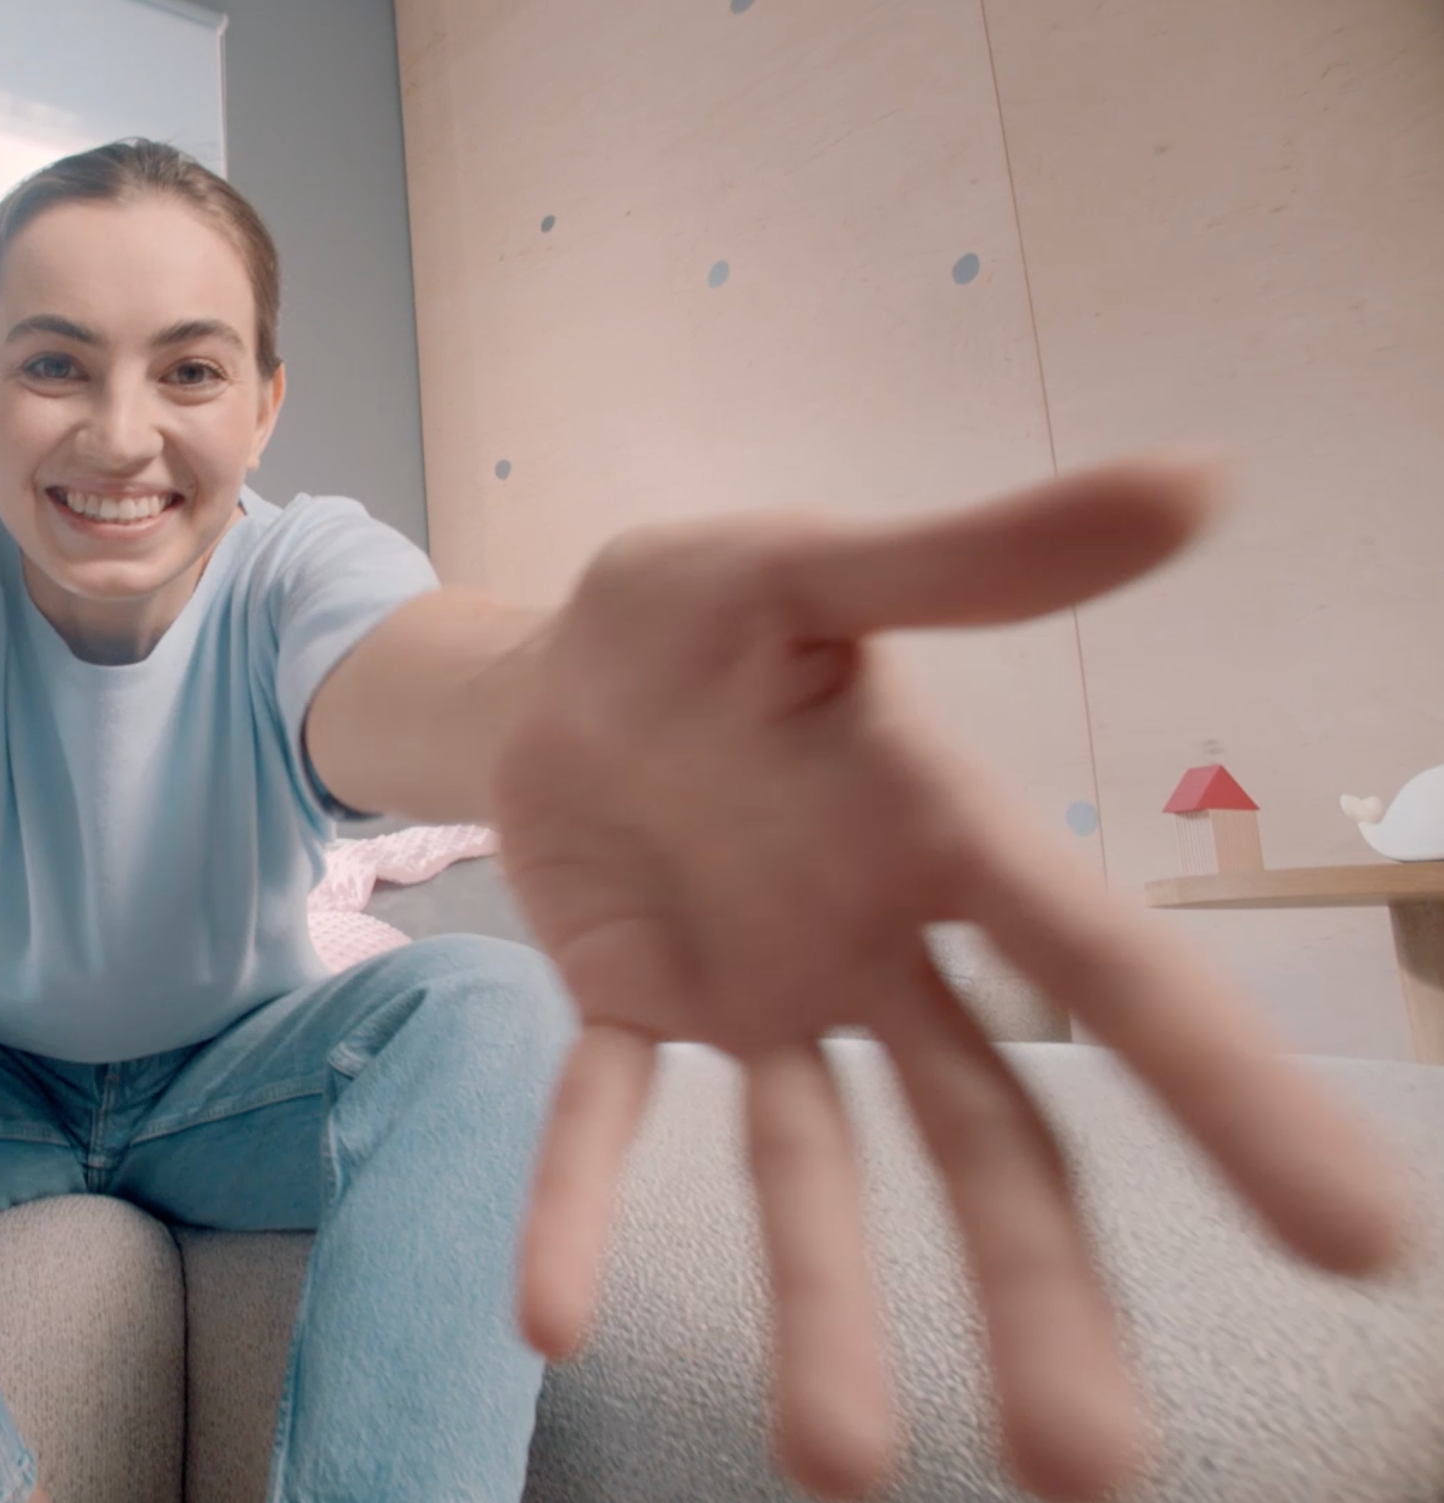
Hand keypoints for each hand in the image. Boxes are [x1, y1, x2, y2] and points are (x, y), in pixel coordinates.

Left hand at [493, 457, 1408, 1499]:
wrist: (556, 665)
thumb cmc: (704, 613)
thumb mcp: (811, 566)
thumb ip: (972, 558)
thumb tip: (1197, 480)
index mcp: (949, 837)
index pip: (1105, 972)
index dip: (1221, 1091)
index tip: (1354, 1241)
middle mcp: (879, 945)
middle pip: (986, 1136)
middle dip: (1036, 1290)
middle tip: (1092, 1468)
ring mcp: (758, 994)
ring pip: (813, 1169)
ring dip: (824, 1306)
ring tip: (840, 1464)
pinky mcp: (629, 1005)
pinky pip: (605, 1117)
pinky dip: (581, 1204)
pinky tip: (550, 1316)